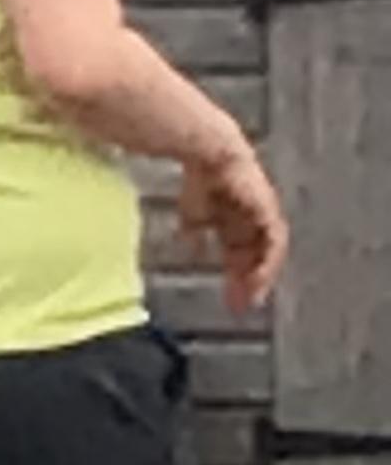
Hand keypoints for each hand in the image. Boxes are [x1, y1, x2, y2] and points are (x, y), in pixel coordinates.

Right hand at [179, 144, 285, 314]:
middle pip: (255, 260)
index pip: (239, 257)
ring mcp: (265, 219)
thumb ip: (193, 236)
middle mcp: (253, 224)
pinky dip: (267, 263)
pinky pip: (274, 244)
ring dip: (261, 278)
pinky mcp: (270, 213)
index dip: (234, 278)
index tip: (228, 299)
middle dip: (247, 285)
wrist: (211, 157)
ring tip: (252, 298)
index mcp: (235, 224)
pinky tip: (258, 278)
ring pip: (267, 256)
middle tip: (241, 307)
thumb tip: (191, 252)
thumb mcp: (193, 216)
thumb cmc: (200, 181)